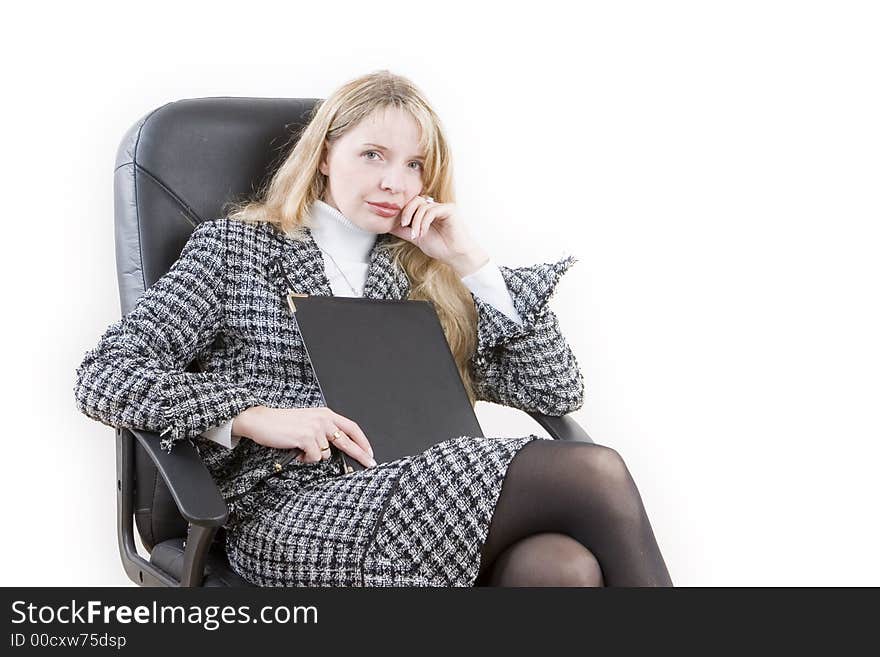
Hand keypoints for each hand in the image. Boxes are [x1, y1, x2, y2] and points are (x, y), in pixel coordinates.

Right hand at [233, 406, 376, 467]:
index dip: (362, 440)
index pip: (351, 427)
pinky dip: (304, 459)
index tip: (368, 451)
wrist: (261, 421)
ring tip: (300, 449)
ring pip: (326, 454)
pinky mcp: (307, 437)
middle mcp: (323, 419)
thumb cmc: (281, 423)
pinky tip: (296, 451)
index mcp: (325, 414)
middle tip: (369, 463)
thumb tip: (334, 449)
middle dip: (360, 454)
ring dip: (313, 456)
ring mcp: (316, 428)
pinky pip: (314, 458)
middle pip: (348, 441)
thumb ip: (322, 431)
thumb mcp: (307, 422)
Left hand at [386, 195, 489, 275]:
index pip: (412, 204)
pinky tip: (423, 233)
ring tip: (416, 235)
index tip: (400, 225)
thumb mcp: (416, 237)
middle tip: (404, 225)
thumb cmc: (440, 247)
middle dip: (407, 212)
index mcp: (428, 212)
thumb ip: (404, 230)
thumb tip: (388, 225)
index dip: (404, 212)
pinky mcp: (449, 209)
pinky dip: (424, 222)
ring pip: (422, 206)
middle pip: (415, 199)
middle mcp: (435, 207)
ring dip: (416, 222)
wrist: (455, 256)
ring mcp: (443, 207)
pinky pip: (432, 210)